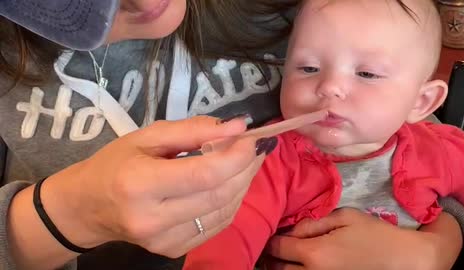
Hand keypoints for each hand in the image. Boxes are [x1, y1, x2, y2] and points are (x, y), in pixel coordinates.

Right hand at [41, 116, 271, 256]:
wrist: (88, 207)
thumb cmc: (115, 164)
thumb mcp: (147, 136)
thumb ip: (193, 129)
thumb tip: (238, 127)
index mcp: (140, 184)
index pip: (205, 174)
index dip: (236, 155)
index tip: (251, 136)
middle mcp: (153, 219)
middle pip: (220, 194)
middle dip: (246, 167)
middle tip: (255, 145)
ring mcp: (165, 241)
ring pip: (225, 211)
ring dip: (243, 183)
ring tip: (245, 161)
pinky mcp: (174, 250)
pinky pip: (217, 224)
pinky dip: (231, 201)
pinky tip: (229, 183)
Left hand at [266, 208, 460, 269]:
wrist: (402, 259)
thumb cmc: (374, 234)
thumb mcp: (343, 217)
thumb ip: (313, 222)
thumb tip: (291, 230)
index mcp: (315, 253)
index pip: (278, 248)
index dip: (270, 239)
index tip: (269, 232)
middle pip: (278, 268)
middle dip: (272, 256)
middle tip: (271, 246)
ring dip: (281, 267)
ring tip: (281, 257)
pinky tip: (298, 265)